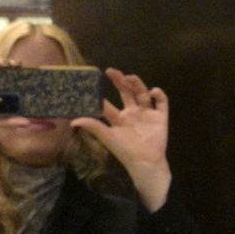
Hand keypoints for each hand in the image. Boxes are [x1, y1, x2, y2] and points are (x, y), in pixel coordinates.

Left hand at [73, 68, 172, 209]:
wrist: (145, 162)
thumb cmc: (125, 151)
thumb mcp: (108, 137)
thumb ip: (93, 127)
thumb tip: (73, 121)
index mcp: (118, 119)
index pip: (108, 104)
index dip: (101, 94)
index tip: (92, 84)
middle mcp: (132, 114)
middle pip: (126, 93)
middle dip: (120, 82)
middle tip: (111, 71)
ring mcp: (147, 115)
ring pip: (143, 94)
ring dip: (138, 84)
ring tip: (130, 77)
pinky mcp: (160, 117)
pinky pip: (162, 103)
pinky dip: (159, 95)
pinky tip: (153, 92)